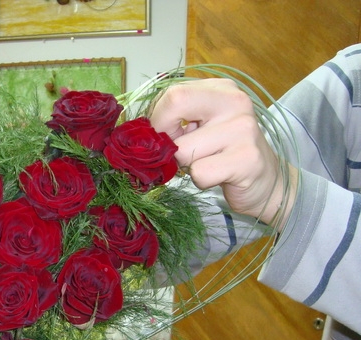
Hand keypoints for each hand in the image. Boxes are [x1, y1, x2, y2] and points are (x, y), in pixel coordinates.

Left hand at [149, 78, 296, 228]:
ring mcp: (243, 129)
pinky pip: (200, 173)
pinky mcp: (247, 159)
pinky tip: (218, 176)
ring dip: (186, 165)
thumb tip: (140, 131)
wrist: (267, 182)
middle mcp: (235, 102)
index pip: (171, 93)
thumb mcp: (202, 126)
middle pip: (174, 104)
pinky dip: (201, 180)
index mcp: (221, 89)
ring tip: (207, 163)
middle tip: (177, 153)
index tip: (163, 138)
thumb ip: (176, 119)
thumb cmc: (225, 153)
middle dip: (166, 138)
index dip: (157, 120)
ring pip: (183, 149)